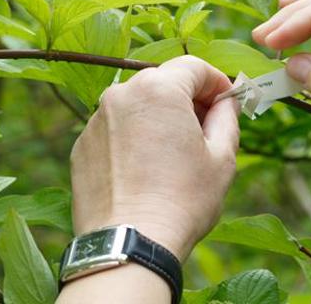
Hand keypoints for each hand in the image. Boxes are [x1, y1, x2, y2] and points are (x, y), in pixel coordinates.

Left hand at [69, 55, 239, 260]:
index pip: (194, 67)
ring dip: (160, 120)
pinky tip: (149, 171)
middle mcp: (121, 95)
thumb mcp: (222, 157)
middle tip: (208, 131)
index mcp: (159, 90)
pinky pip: (117, 130)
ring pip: (138, 107)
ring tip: (176, 157)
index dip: (218, 83)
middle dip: (188, 100)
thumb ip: (227, 118)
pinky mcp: (82, 147)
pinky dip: (135, 140)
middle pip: (164, 83)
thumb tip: (227, 103)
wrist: (130, 243)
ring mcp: (96, 121)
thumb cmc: (183, 200)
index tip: (229, 104)